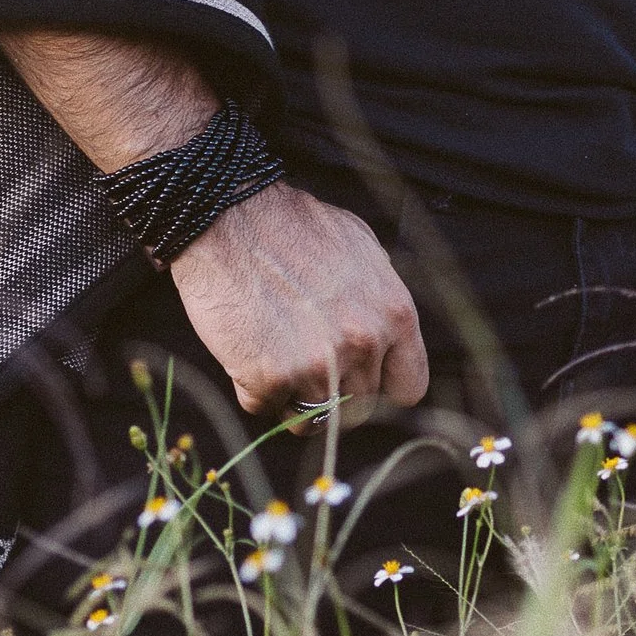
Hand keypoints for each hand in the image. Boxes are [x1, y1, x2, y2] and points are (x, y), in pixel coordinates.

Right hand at [169, 181, 429, 419]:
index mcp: (394, 314)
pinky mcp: (269, 378)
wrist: (227, 216)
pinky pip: (265, 408)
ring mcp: (316, 366)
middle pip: (359, 407)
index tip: (359, 375)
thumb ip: (379, 301)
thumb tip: (386, 339)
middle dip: (333, 389)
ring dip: (293, 394)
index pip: (408, 388)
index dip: (381, 385)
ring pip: (313, 419)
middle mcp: (363, 344)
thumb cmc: (292, 226)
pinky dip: (254, 387)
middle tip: (304, 355)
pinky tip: (248, 347)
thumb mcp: (361, 249)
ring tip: (275, 351)